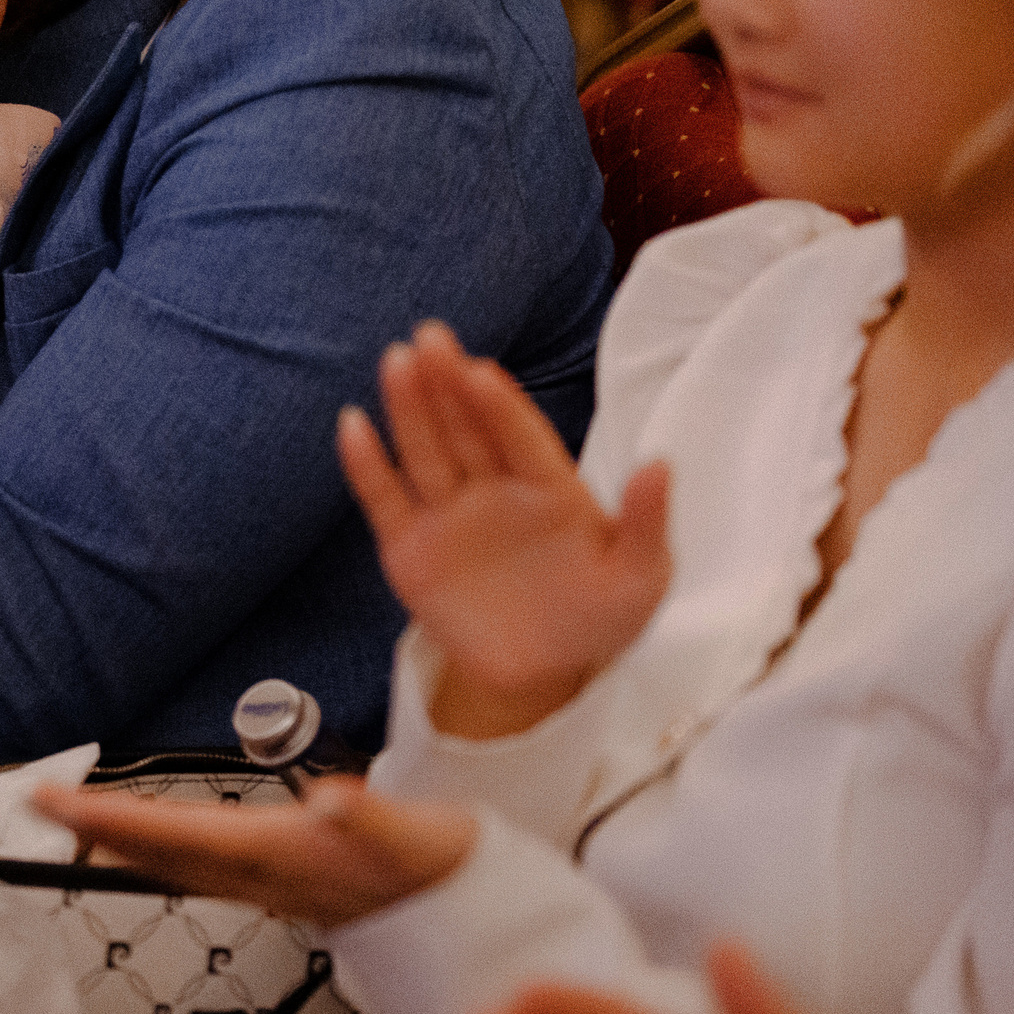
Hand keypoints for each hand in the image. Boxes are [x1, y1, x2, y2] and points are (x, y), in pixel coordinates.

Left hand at [32, 775, 476, 927]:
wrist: (469, 915)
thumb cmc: (438, 868)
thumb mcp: (413, 837)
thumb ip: (373, 822)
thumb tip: (332, 800)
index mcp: (275, 856)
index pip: (172, 836)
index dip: (107, 819)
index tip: (54, 801)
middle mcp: (258, 875)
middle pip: (156, 853)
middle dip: (92, 829)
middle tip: (34, 800)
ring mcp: (263, 884)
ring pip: (172, 863)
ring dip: (119, 840)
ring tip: (71, 818)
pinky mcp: (275, 881)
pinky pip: (197, 866)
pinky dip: (159, 848)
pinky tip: (146, 842)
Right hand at [337, 320, 671, 739]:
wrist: (538, 676)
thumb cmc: (595, 619)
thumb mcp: (639, 580)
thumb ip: (646, 524)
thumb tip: (661, 463)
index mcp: (548, 488)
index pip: (520, 436)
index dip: (500, 405)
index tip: (480, 370)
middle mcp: (494, 490)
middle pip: (466, 429)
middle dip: (447, 384)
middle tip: (429, 337)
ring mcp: (448, 516)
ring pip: (424, 451)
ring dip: (408, 408)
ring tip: (395, 362)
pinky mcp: (409, 548)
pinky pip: (385, 499)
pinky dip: (367, 465)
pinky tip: (352, 426)